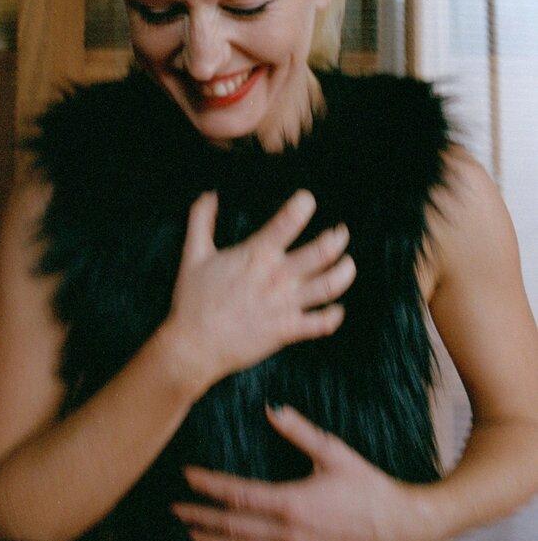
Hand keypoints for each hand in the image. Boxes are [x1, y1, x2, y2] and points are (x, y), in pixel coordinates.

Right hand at [166, 189, 355, 390]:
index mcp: (256, 255)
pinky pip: (322, 323)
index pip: (288, 221)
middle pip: (322, 252)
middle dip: (337, 238)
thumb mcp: (193, 255)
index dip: (303, 205)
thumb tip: (209, 194)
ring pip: (330, 286)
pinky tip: (337, 308)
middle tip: (340, 232)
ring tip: (347, 264)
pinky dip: (334, 315)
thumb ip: (201, 221)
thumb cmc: (193, 301)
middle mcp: (277, 277)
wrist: (194, 346)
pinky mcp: (288, 330)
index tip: (308, 200)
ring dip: (345, 272)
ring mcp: (286, 305)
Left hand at [171, 404, 438, 540]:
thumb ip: (301, 431)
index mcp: (292, 502)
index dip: (209, 485)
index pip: (238, 495)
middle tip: (175, 510)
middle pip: (234, 528)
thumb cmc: (369, 486)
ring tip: (191, 536)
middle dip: (201, 518)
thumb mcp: (336, 453)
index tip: (187, 476)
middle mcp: (289, 534)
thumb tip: (271, 408)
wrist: (401, 528)